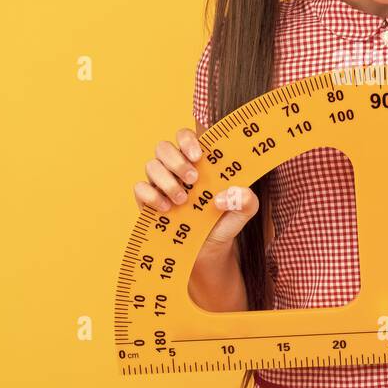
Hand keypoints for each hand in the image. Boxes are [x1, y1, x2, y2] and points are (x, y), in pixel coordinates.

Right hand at [134, 129, 259, 247]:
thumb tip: (228, 195)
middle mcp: (175, 168)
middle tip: (193, 179)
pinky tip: (166, 208)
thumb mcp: (244, 211)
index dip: (187, 140)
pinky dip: (151, 196)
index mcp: (197, 161)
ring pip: (151, 166)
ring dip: (167, 181)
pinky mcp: (147, 201)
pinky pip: (139, 188)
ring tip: (183, 200)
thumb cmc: (224, 222)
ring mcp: (160, 183)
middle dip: (176, 161)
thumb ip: (247, 200)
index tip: (198, 156)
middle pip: (163, 147)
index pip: (184, 136)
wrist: (209, 250)